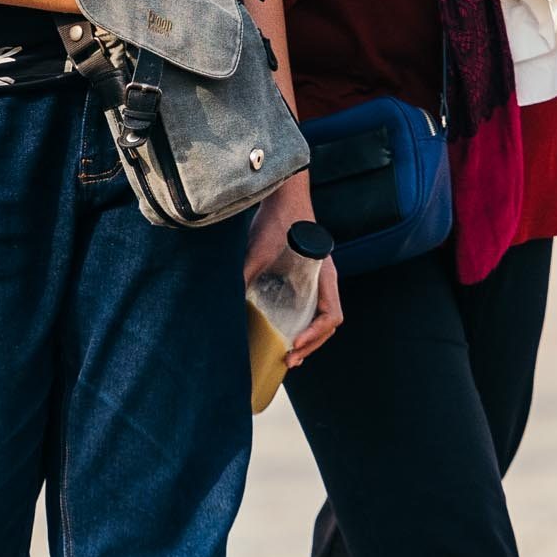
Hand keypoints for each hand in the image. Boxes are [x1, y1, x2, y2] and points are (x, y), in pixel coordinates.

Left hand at [244, 175, 342, 367]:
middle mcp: (326, 280)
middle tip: (289, 361)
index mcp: (324, 275)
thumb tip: (226, 303)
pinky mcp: (306, 278)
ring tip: (288, 356)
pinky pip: (310, 308)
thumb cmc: (276, 220)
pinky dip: (301, 324)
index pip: (331, 315)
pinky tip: (283, 333)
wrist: (282, 195)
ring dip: (308, 339)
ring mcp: (318, 280)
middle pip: (329, 323)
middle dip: (311, 345)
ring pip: (321, 318)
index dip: (315, 335)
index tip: (294, 344)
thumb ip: (246, 275)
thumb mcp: (258, 250)